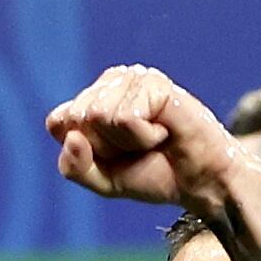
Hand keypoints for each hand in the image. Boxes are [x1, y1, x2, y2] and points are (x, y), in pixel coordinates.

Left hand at [47, 64, 242, 208]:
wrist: (201, 184)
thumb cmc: (155, 175)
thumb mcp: (102, 181)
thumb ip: (74, 167)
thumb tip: (71, 136)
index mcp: (93, 97)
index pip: (59, 122)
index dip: (87, 150)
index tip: (117, 155)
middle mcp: (111, 81)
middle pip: (77, 119)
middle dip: (106, 146)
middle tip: (139, 148)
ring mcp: (133, 77)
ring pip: (98, 116)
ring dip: (127, 142)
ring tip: (153, 138)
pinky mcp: (153, 82)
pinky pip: (124, 118)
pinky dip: (143, 136)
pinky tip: (164, 131)